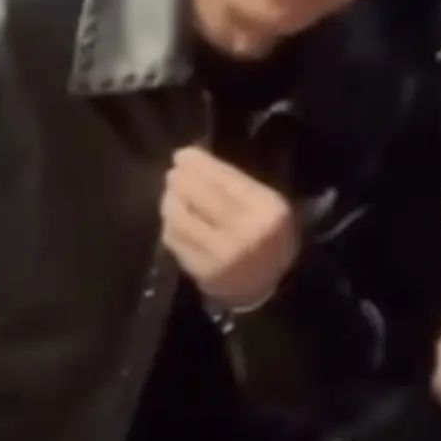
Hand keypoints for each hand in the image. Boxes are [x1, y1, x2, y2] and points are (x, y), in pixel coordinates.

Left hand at [160, 147, 299, 309]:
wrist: (271, 286)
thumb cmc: (270, 237)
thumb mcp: (268, 205)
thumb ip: (236, 184)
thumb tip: (194, 162)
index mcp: (267, 211)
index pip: (224, 179)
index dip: (198, 164)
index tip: (184, 155)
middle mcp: (245, 233)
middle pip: (200, 196)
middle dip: (181, 179)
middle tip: (174, 173)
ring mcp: (221, 256)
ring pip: (181, 218)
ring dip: (170, 201)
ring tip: (171, 194)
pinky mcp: (202, 273)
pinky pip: (175, 241)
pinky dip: (169, 225)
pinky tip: (173, 219)